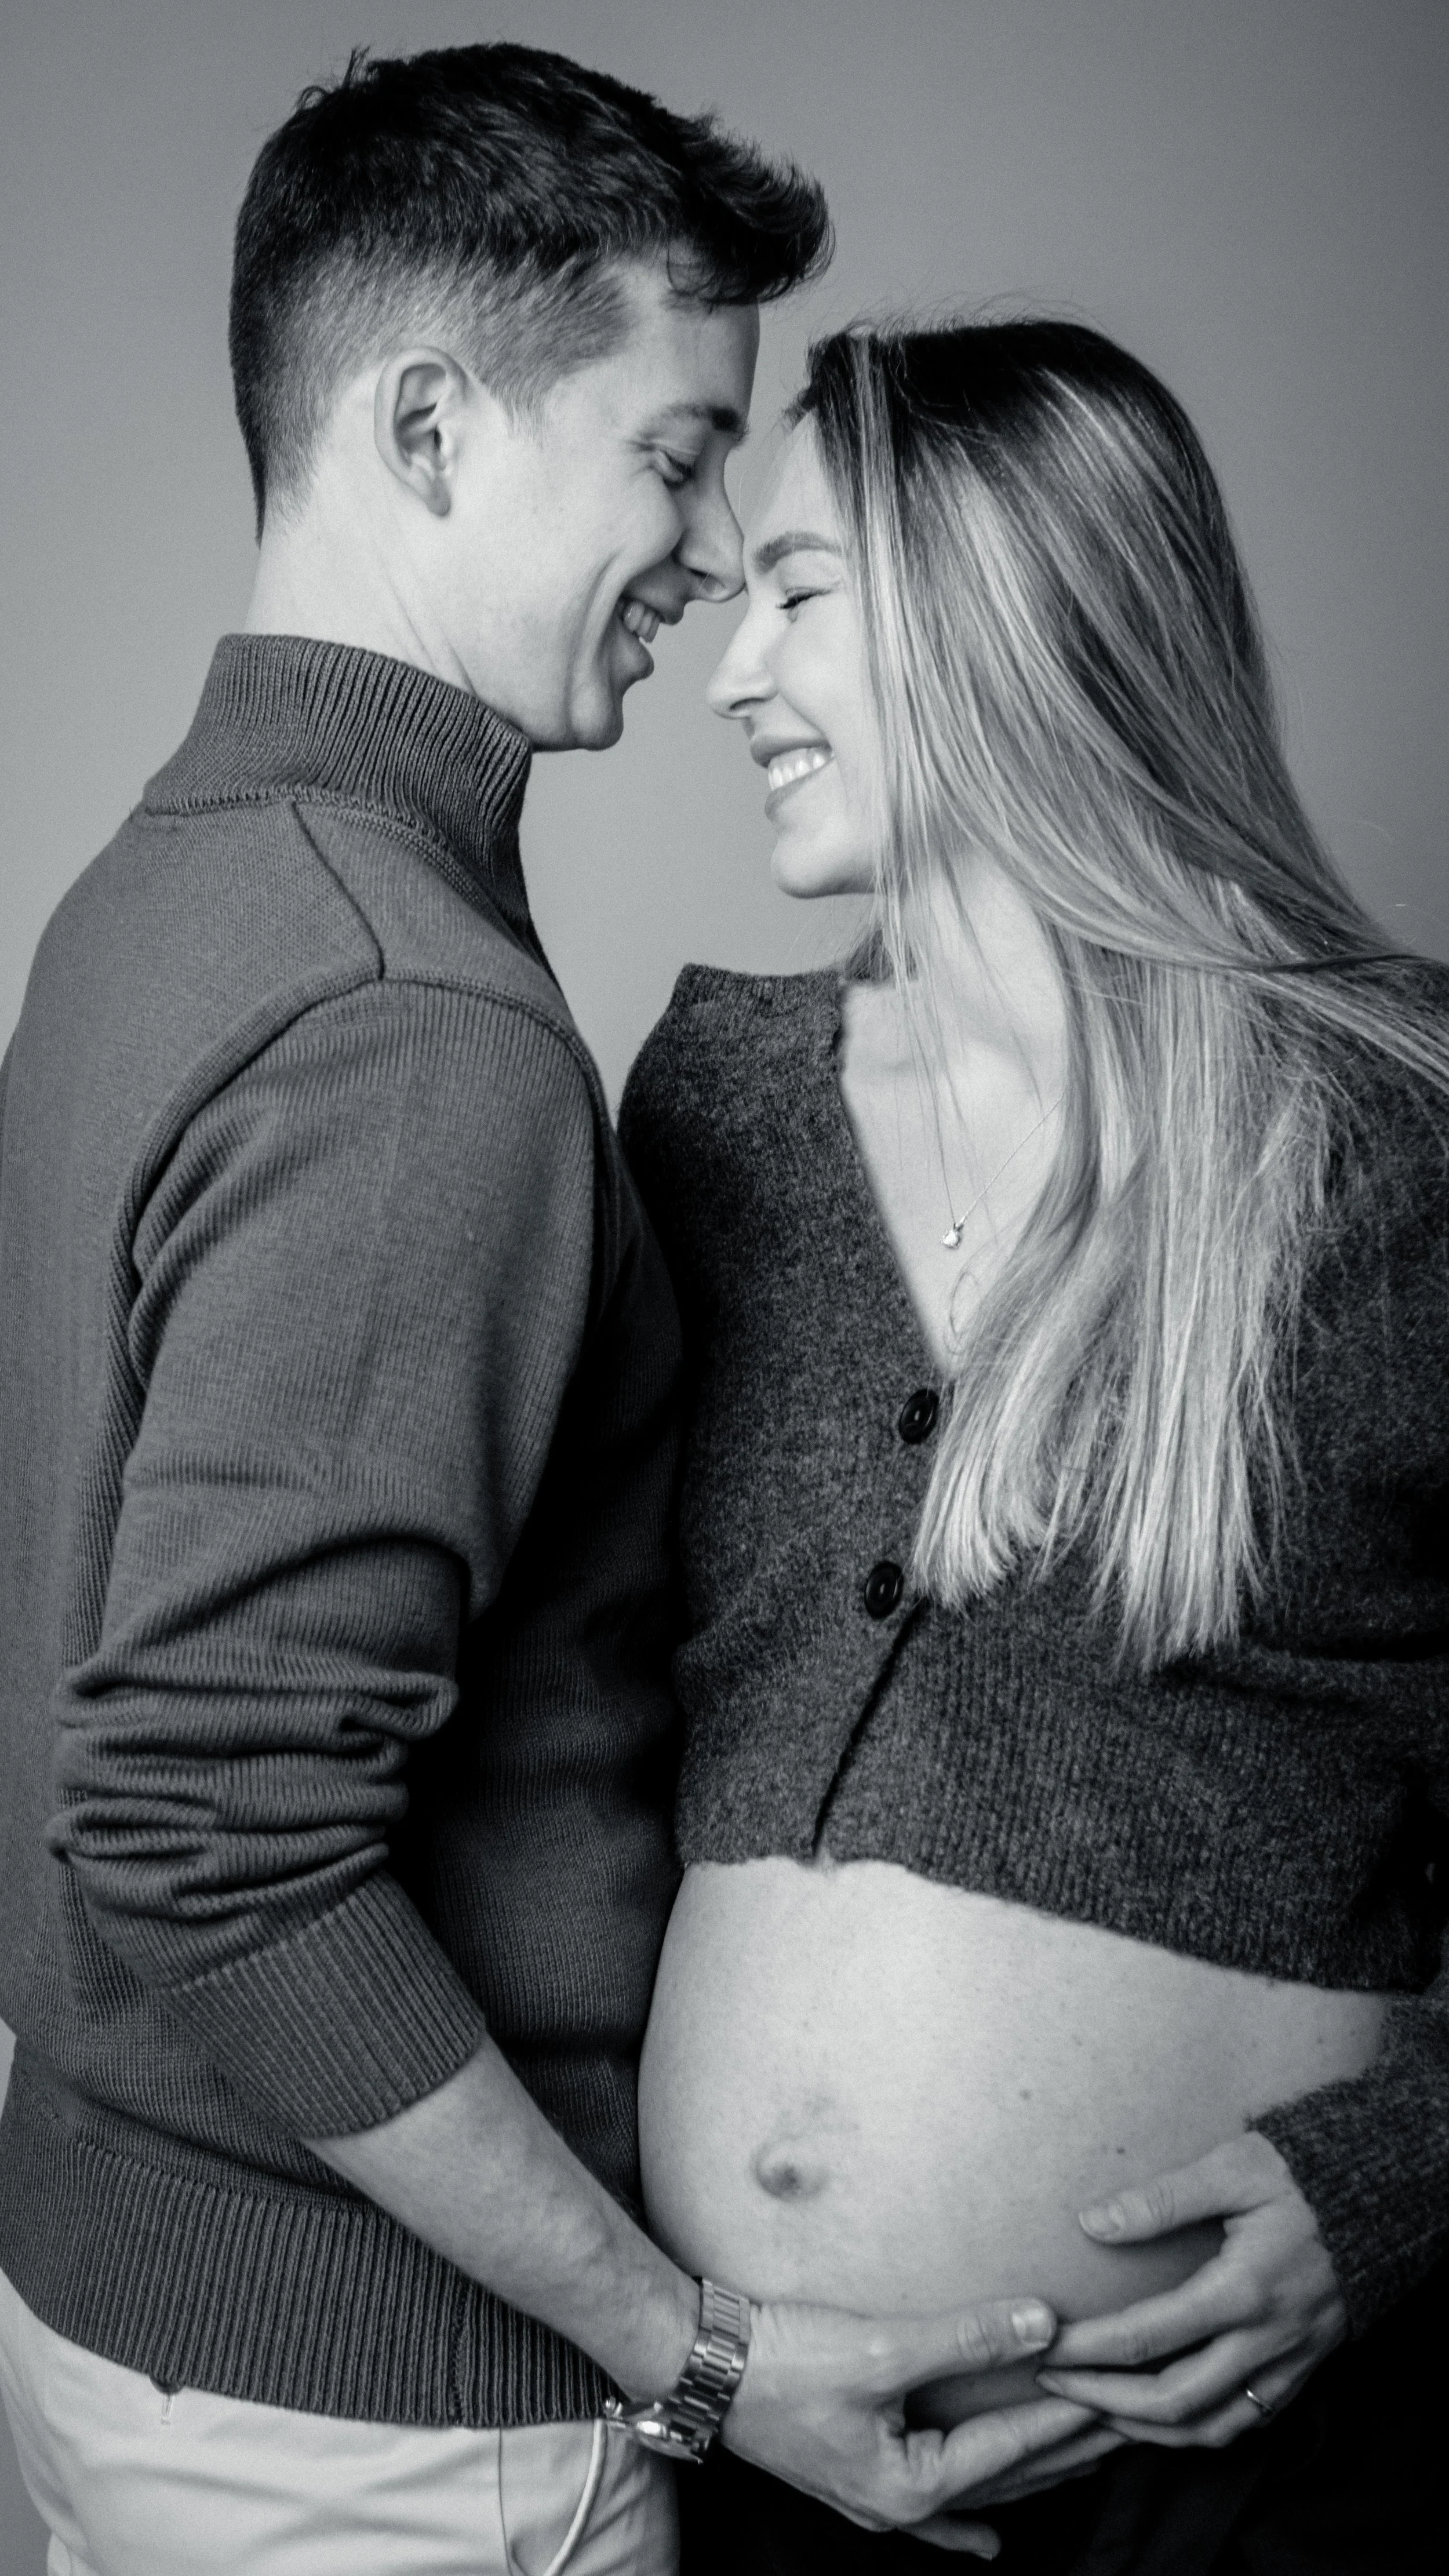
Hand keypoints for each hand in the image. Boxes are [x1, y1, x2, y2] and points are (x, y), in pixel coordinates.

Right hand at [725, 2294, 1100, 2555]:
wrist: (703, 2366)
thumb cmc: (785, 2361)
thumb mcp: (883, 2349)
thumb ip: (965, 2338)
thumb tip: (1044, 2321)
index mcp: (912, 2485)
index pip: (1014, 2446)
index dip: (1069, 2411)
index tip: (1118, 2385)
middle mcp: (901, 2506)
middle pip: (1006, 2478)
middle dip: (1066, 2448)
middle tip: (1125, 2419)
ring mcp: (878, 2498)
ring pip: (977, 2495)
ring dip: (1030, 2477)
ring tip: (1083, 2465)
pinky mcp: (858, 2476)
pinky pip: (932, 2510)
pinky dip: (966, 2522)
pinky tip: (987, 2541)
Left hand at [1036, 2132, 1344, 2448]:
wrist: (1378, 2198)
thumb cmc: (1299, 2176)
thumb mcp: (1231, 2169)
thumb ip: (1162, 2198)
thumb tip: (1093, 2222)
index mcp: (1242, 2290)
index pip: (1147, 2338)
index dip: (1087, 2349)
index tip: (1044, 2346)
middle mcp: (1265, 2340)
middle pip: (1175, 2401)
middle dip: (1104, 2401)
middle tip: (1054, 2384)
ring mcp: (1289, 2363)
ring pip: (1212, 2428)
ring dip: (1147, 2431)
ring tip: (1095, 2410)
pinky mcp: (1303, 2370)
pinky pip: (1246, 2423)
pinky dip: (1197, 2432)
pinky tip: (1162, 2418)